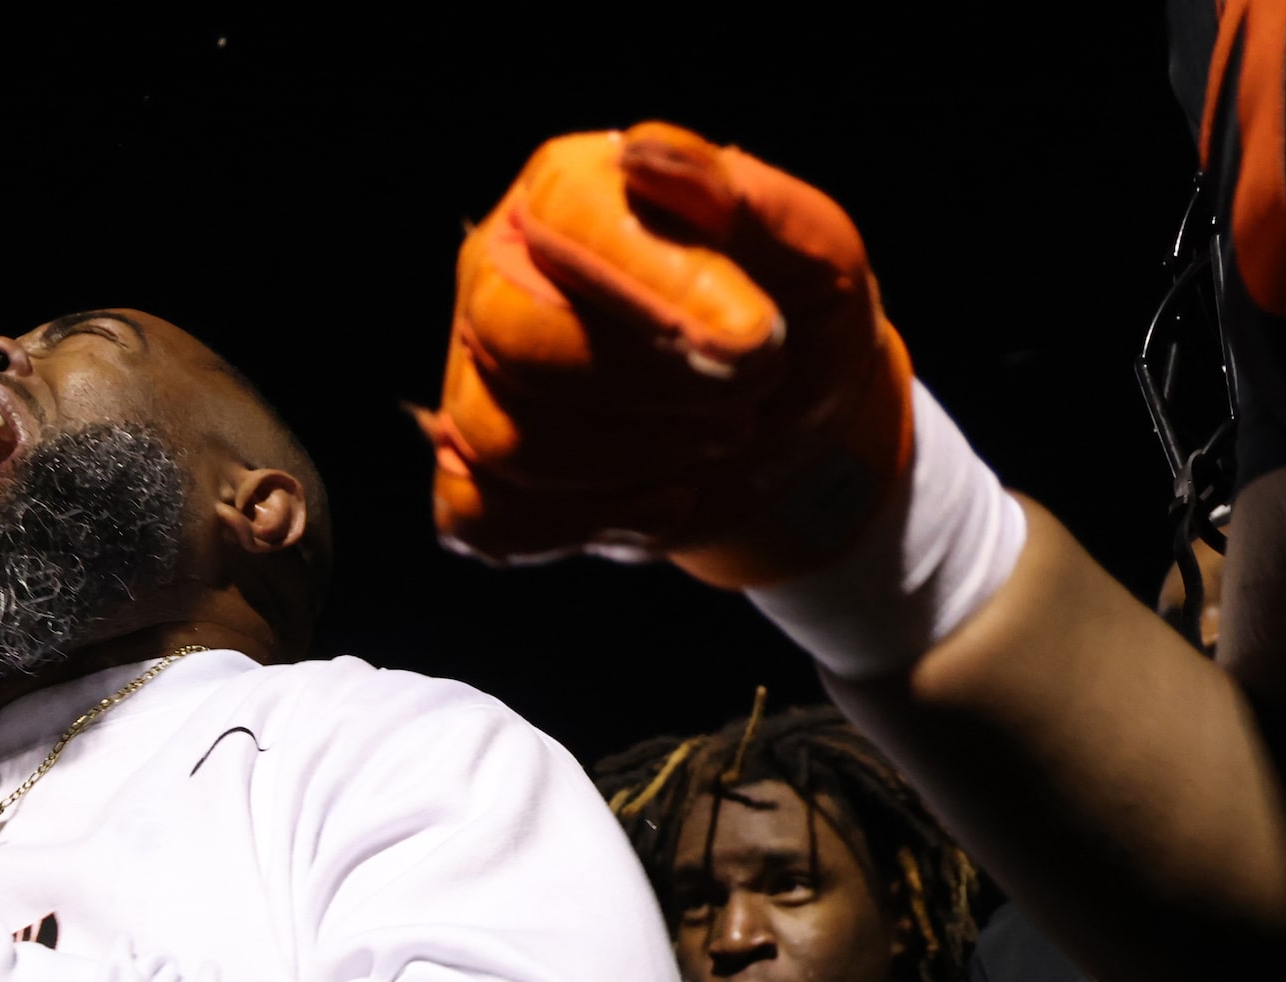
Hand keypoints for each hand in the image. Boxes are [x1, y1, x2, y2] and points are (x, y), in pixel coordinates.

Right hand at [426, 122, 910, 588]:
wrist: (789, 424)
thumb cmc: (794, 314)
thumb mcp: (809, 246)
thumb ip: (741, 198)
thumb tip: (642, 153)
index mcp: (565, 194)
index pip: (564, 225)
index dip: (652, 286)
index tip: (754, 337)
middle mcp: (498, 278)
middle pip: (513, 337)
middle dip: (644, 383)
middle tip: (747, 393)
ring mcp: (475, 383)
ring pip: (505, 438)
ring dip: (637, 459)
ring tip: (721, 437)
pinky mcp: (479, 478)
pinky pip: (484, 517)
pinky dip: (586, 525)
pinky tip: (665, 500)